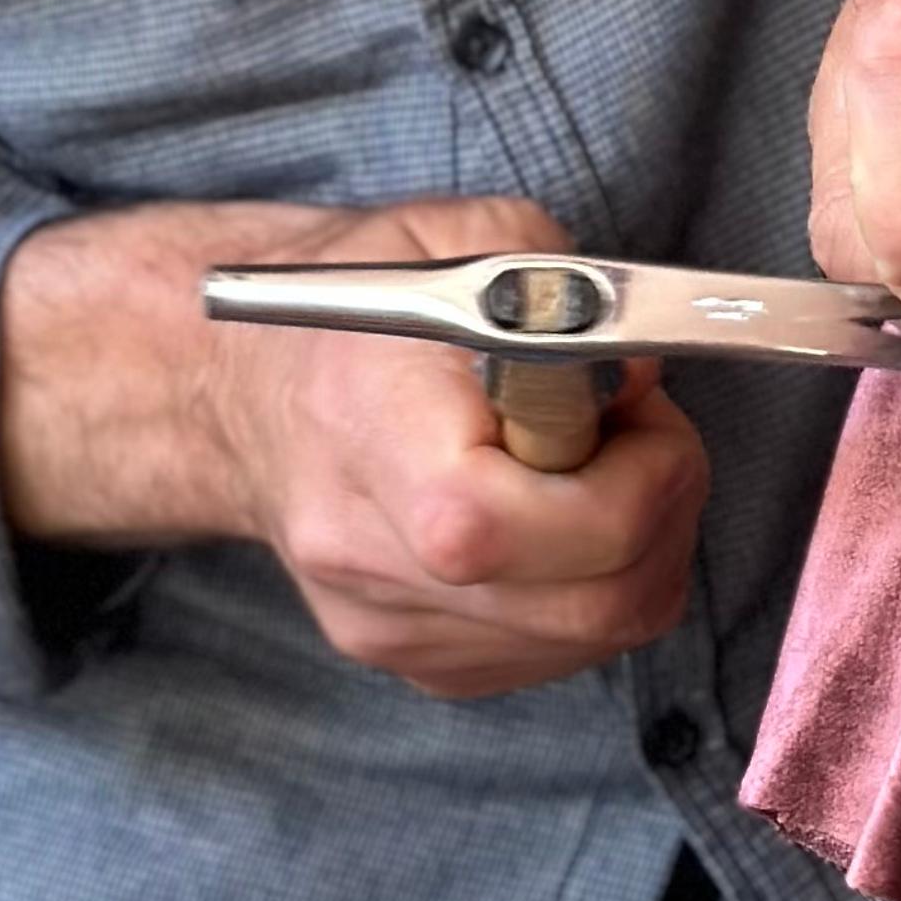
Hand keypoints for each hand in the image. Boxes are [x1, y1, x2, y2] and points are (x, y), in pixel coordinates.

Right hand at [0, 191, 706, 702]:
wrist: (238, 392)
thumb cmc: (351, 310)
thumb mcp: (453, 237)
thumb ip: (564, 290)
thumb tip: (639, 373)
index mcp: (375, 440)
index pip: (521, 523)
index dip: (632, 470)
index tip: (635, 402)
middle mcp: (371, 559)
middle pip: (590, 602)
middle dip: (662, 511)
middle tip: (644, 435)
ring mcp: (393, 628)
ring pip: (595, 635)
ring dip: (638, 548)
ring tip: (593, 465)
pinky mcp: (418, 663)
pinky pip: (560, 651)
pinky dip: (593, 585)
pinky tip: (556, 516)